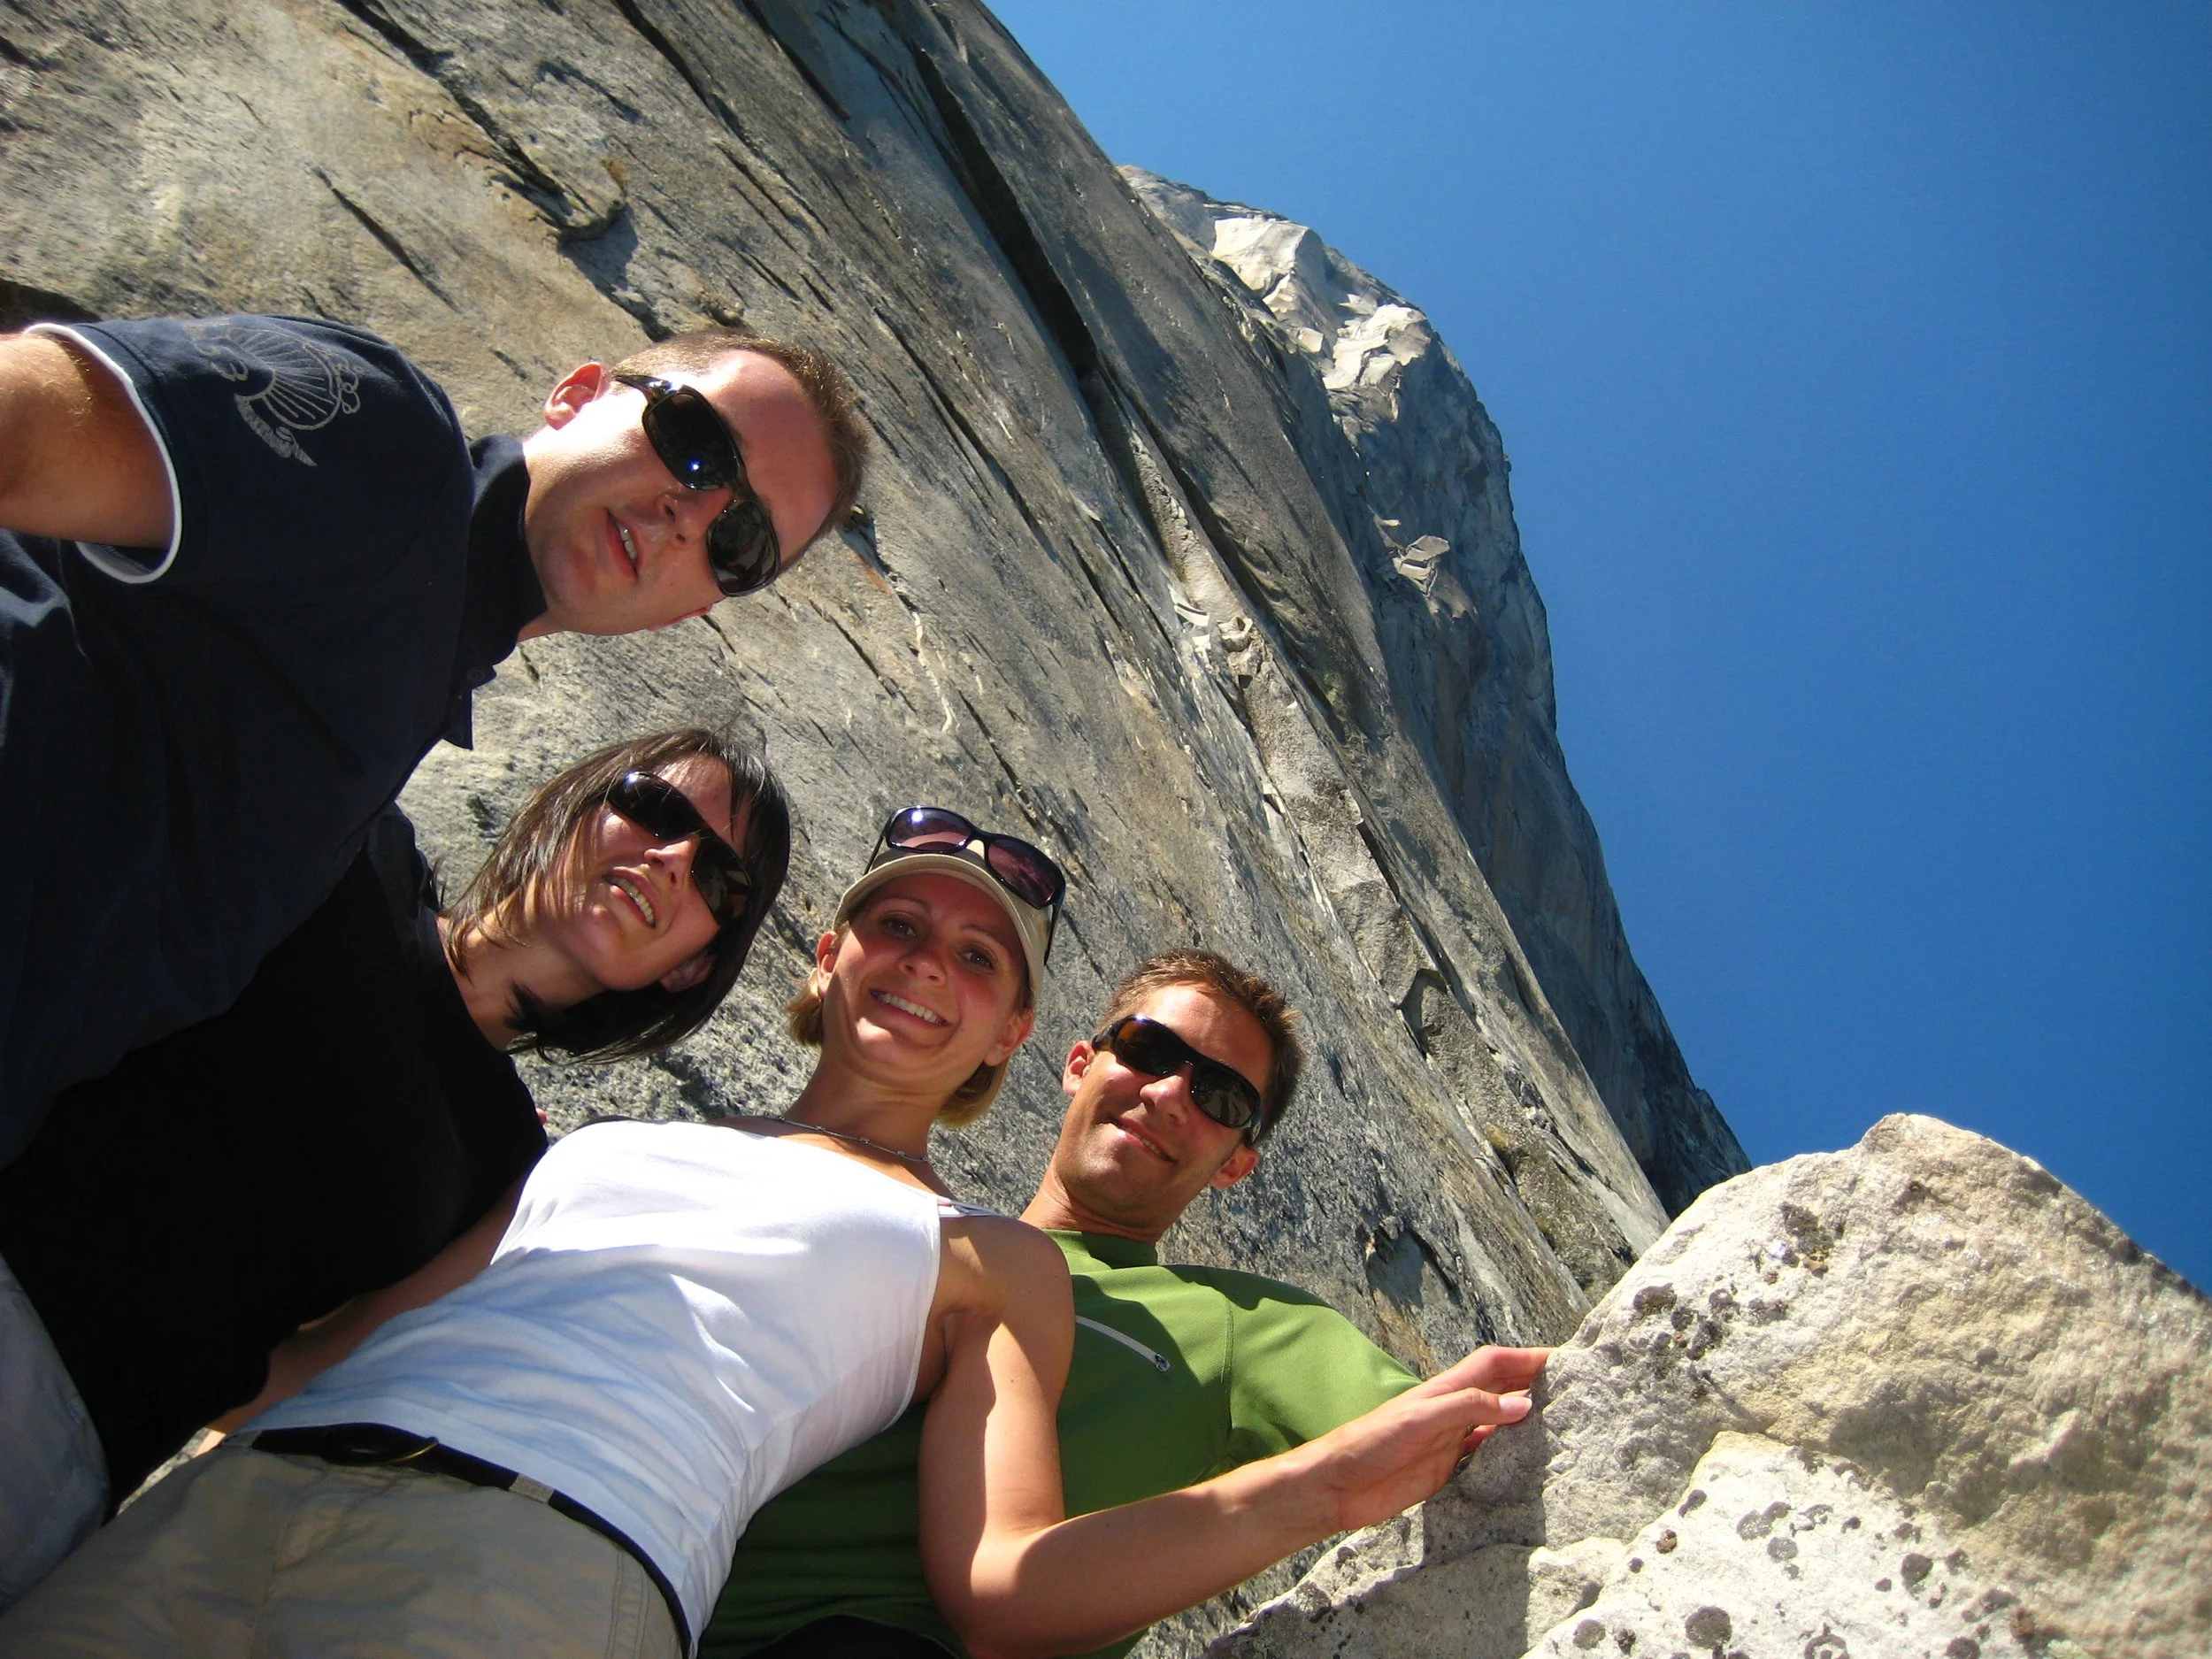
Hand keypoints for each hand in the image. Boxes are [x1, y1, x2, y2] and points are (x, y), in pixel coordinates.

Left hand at [1297, 1345, 1550, 1532]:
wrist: (1337, 1484)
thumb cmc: (1371, 1442)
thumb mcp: (1422, 1419)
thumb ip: (1470, 1409)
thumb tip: (1523, 1404)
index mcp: (1446, 1389)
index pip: (1495, 1364)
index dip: (1526, 1358)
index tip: (1564, 1360)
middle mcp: (1452, 1410)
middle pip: (1500, 1389)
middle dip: (1534, 1384)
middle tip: (1574, 1391)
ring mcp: (1449, 1439)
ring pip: (1497, 1421)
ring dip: (1525, 1418)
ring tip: (1563, 1422)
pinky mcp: (1446, 1469)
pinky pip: (1485, 1454)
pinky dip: (1508, 1451)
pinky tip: (1528, 1459)